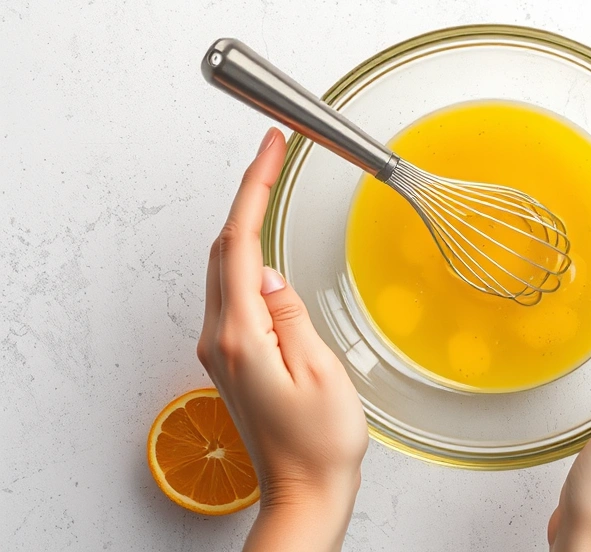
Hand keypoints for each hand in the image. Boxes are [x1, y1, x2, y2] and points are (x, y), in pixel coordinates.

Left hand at [197, 128, 367, 551]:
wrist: (304, 492)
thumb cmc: (319, 443)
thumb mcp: (319, 372)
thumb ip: (290, 316)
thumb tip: (270, 273)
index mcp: (241, 335)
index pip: (240, 243)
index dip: (253, 188)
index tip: (270, 149)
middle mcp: (220, 338)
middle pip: (224, 248)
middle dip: (246, 194)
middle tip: (274, 153)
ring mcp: (221, 348)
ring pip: (224, 267)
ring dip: (244, 222)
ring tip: (270, 185)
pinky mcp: (230, 357)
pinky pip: (231, 291)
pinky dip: (245, 254)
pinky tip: (263, 244)